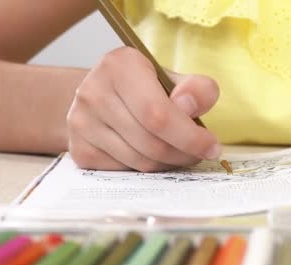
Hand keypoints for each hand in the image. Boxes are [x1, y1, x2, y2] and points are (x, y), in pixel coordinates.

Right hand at [67, 47, 220, 171]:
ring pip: (139, 162)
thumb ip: (195, 89)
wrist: (102, 96)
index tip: (212, 147)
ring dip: (168, 164)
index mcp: (120, 65)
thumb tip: (188, 107)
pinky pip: (124, 172)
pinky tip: (153, 156)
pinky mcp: (78, 149)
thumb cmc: (146, 88)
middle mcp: (93, 91)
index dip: (190, 137)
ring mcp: (81, 122)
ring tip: (179, 153)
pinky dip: (146, 170)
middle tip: (199, 154)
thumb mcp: (174, 79)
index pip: (158, 114)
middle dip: (183, 154)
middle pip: (151, 142)